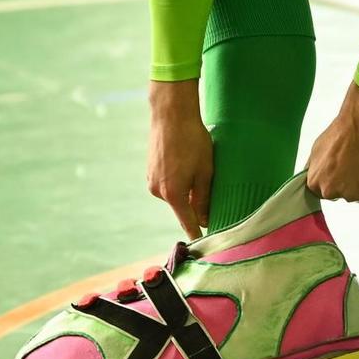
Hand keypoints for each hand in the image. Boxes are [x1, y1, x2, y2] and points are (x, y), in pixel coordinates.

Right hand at [146, 79, 213, 239]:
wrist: (171, 113)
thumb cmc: (193, 140)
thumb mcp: (205, 171)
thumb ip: (204, 199)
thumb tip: (204, 220)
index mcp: (173, 194)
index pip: (187, 223)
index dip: (197, 233)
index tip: (205, 244)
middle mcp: (158, 191)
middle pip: (181, 207)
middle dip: (194, 202)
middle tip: (208, 184)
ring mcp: (151, 180)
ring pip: (174, 194)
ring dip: (185, 187)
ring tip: (195, 165)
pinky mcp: (149, 170)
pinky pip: (166, 182)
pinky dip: (177, 177)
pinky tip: (184, 160)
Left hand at [304, 83, 358, 204]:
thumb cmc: (341, 132)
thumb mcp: (317, 150)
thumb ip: (314, 169)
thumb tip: (311, 177)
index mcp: (314, 183)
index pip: (324, 192)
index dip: (335, 179)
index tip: (342, 168)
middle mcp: (330, 193)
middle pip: (342, 195)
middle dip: (348, 183)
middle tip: (355, 163)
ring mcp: (352, 195)